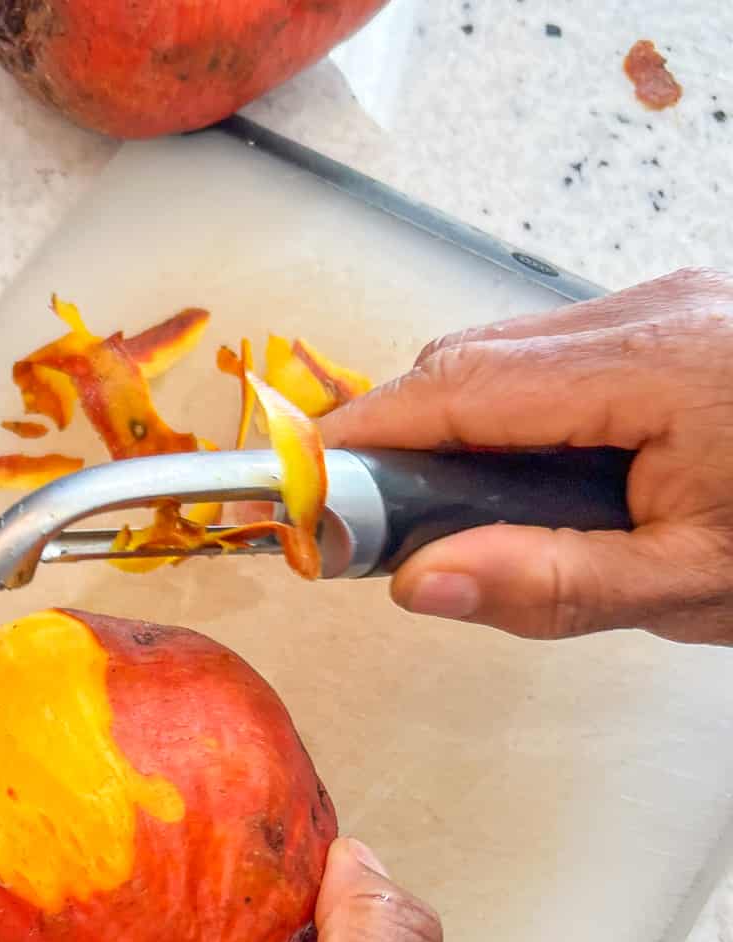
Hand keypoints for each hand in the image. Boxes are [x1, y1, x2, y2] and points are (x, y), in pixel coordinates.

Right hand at [321, 268, 732, 642]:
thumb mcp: (691, 586)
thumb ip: (551, 585)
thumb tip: (418, 584)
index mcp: (660, 367)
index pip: (463, 389)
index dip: (367, 435)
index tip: (302, 483)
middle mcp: (654, 309)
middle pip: (468, 358)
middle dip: (398, 435)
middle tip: (369, 521)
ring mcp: (663, 303)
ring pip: (499, 351)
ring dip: (449, 424)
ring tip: (445, 510)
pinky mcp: (669, 315)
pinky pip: (544, 353)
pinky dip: (501, 411)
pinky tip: (515, 472)